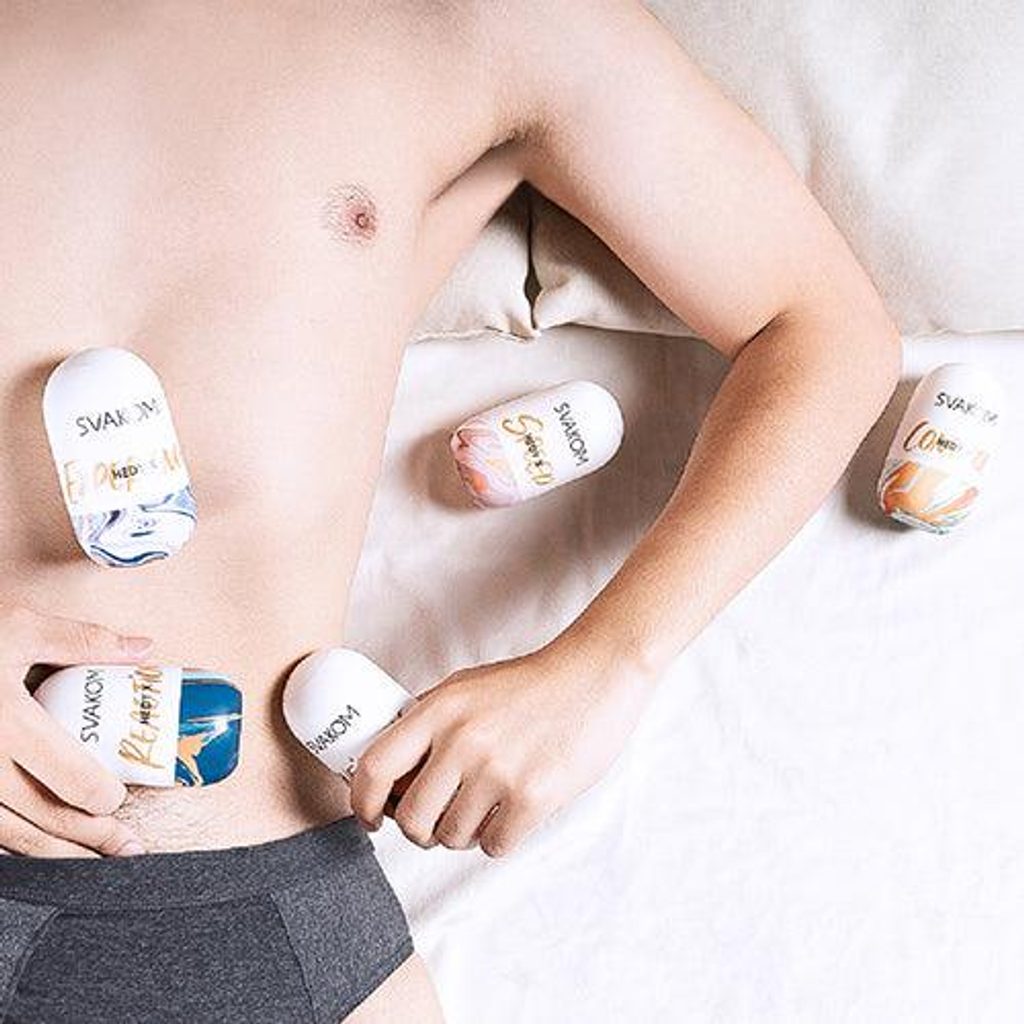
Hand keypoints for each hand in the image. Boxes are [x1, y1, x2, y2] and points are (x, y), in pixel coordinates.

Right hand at [0, 603, 153, 856]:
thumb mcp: (20, 626)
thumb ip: (83, 641)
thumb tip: (143, 649)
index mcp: (8, 721)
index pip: (68, 777)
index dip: (101, 797)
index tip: (118, 799)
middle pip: (42, 816)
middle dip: (89, 838)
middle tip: (127, 847)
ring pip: (7, 835)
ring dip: (52, 854)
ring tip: (90, 863)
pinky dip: (11, 847)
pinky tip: (36, 850)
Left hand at [349, 635, 655, 857]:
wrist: (594, 675)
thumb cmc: (529, 684)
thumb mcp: (465, 686)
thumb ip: (425, 719)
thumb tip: (386, 766)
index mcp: (440, 709)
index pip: (375, 767)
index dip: (362, 802)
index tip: (371, 817)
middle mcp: (463, 740)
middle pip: (411, 818)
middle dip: (419, 830)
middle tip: (436, 822)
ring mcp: (498, 771)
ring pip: (451, 837)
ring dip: (462, 834)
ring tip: (482, 810)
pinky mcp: (533, 797)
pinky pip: (492, 846)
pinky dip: (496, 839)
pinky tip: (509, 814)